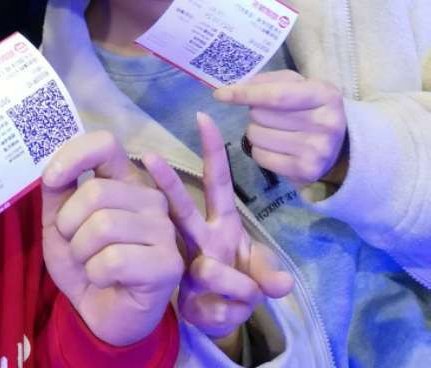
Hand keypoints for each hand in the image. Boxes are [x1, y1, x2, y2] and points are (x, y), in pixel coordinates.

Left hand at [42, 130, 183, 345]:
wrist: (99, 313)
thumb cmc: (84, 260)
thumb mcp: (60, 220)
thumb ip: (58, 188)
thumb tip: (55, 170)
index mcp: (126, 179)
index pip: (106, 144)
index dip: (74, 156)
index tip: (52, 180)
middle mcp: (151, 197)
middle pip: (96, 191)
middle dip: (70, 225)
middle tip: (76, 245)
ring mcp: (164, 229)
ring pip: (102, 226)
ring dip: (81, 252)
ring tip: (91, 263)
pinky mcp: (168, 263)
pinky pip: (113, 260)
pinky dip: (95, 274)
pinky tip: (106, 280)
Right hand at [145, 113, 292, 342]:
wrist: (220, 315)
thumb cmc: (239, 276)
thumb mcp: (260, 270)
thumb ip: (269, 272)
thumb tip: (281, 284)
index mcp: (222, 221)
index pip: (216, 181)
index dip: (212, 150)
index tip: (203, 116)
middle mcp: (200, 237)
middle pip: (182, 207)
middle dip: (167, 182)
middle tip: (149, 156)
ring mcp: (191, 266)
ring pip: (207, 270)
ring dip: (237, 287)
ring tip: (245, 294)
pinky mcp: (188, 299)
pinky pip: (220, 308)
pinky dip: (234, 314)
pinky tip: (227, 311)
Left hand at [214, 70, 348, 184]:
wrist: (343, 145)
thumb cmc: (311, 107)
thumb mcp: (299, 85)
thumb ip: (268, 81)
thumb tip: (236, 87)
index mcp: (324, 94)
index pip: (275, 95)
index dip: (244, 94)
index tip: (220, 94)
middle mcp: (324, 123)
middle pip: (260, 115)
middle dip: (255, 112)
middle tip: (270, 114)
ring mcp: (316, 150)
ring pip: (255, 136)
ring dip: (256, 130)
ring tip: (275, 130)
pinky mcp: (305, 171)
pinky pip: (259, 156)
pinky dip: (259, 149)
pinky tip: (276, 146)